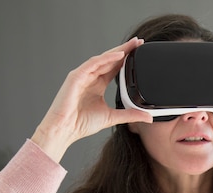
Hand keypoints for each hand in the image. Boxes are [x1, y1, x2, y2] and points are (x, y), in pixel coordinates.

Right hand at [31, 37, 152, 161]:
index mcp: (98, 85)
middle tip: (139, 42)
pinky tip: (118, 55)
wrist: (65, 130)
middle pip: (110, 60)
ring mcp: (83, 76)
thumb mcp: (112, 117)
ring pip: (102, 59)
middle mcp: (91, 78)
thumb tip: (148, 117)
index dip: (127, 59)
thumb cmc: (82, 123)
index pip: (114, 68)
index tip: (140, 53)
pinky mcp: (76, 77)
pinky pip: (92, 64)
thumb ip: (130, 115)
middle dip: (125, 50)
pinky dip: (105, 59)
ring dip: (117, 51)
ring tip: (131, 45)